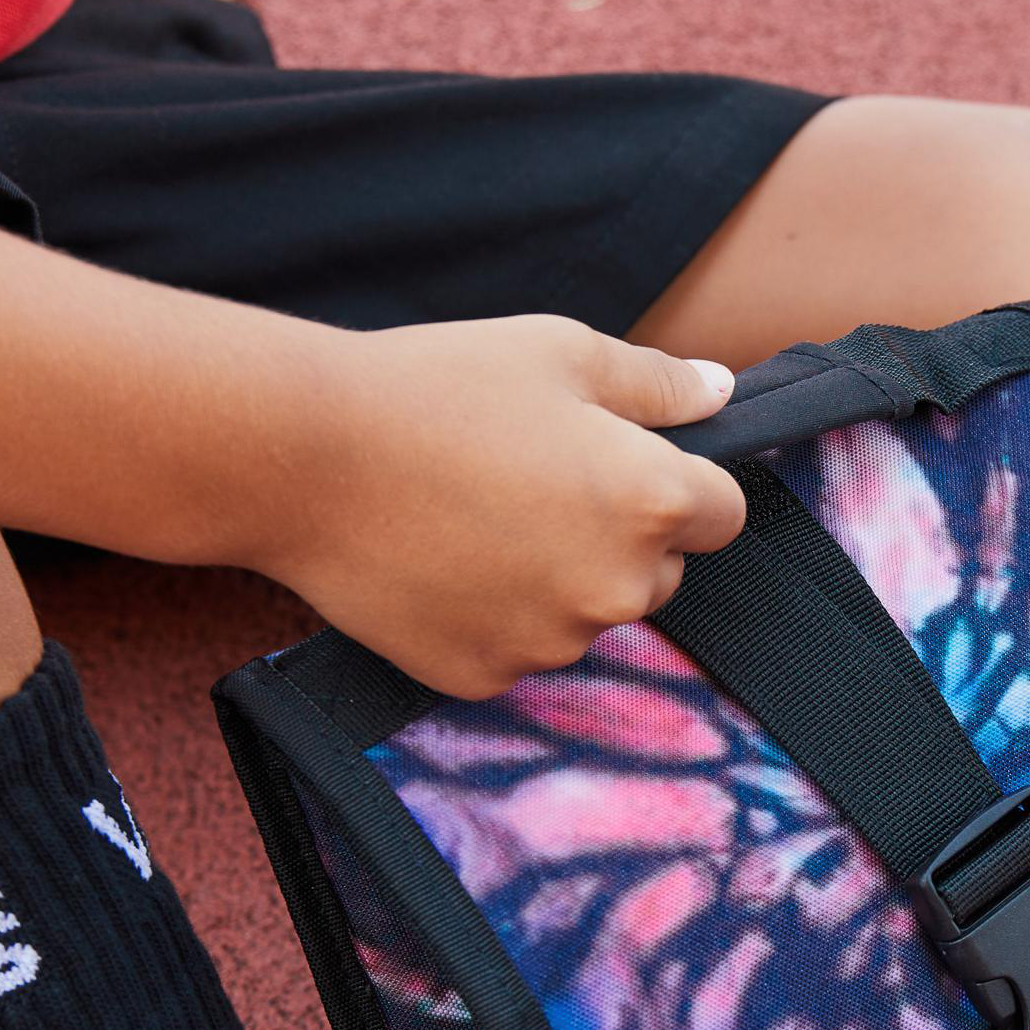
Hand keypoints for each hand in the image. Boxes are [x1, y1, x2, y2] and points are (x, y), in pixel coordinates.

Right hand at [264, 315, 745, 697]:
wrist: (305, 456)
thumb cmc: (437, 388)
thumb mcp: (561, 352)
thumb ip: (657, 383)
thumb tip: (720, 394)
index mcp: (651, 501)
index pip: (723, 514)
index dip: (684, 484)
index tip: (625, 463)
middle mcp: (616, 588)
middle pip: (660, 575)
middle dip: (621, 538)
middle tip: (535, 484)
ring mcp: (551, 643)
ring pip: (586, 617)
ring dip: (558, 582)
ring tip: (478, 518)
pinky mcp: (486, 677)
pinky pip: (518, 650)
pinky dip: (496, 617)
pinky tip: (444, 563)